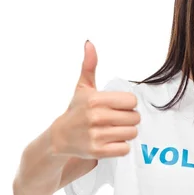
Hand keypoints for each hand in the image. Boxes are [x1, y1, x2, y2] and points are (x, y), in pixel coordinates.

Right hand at [51, 40, 139, 158]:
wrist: (58, 138)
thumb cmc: (76, 110)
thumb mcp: (82, 87)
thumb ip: (89, 65)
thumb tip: (89, 43)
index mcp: (95, 99)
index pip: (132, 101)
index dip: (128, 105)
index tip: (118, 107)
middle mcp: (95, 116)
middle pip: (134, 117)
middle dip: (129, 119)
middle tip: (116, 120)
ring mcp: (96, 135)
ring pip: (132, 133)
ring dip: (126, 133)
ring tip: (114, 130)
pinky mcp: (97, 151)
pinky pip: (124, 148)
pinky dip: (121, 146)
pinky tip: (111, 141)